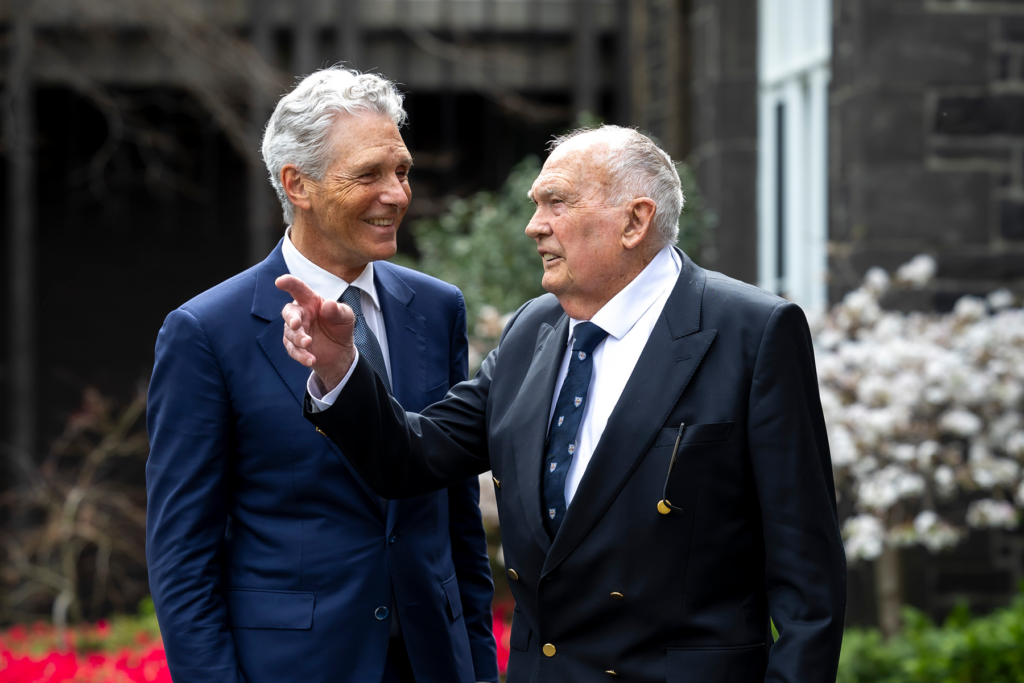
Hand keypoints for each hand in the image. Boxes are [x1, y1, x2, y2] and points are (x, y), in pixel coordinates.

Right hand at [276, 274, 356, 392]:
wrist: (340, 352)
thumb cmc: (340, 327)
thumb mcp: (346, 317)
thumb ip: (338, 310)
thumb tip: (328, 304)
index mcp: (310, 301)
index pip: (298, 289)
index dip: (289, 284)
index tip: (280, 281)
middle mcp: (300, 314)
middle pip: (289, 312)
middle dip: (291, 318)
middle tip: (296, 324)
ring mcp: (295, 330)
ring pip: (290, 333)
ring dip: (298, 339)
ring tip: (308, 343)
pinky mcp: (294, 346)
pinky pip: (293, 350)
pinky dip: (301, 355)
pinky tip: (311, 359)